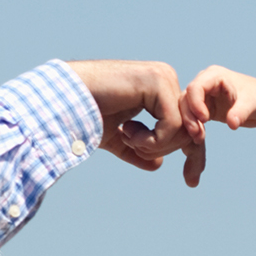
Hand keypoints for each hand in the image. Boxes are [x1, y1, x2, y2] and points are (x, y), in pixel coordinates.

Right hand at [62, 59, 198, 179]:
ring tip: (129, 140)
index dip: (188, 152)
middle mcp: (165, 79)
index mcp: (158, 90)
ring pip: (183, 128)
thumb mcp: (116, 137)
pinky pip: (172, 124)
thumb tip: (158, 163)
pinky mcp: (157, 82)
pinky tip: (128, 133)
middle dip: (165, 149)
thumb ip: (137, 149)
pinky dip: (153, 140)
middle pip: (190, 129)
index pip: (185, 125)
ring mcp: (163, 78)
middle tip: (135, 148)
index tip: (185, 177)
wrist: (66, 101)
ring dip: (156, 145)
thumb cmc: (85, 116)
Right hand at [178, 68, 255, 187]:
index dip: (195, 103)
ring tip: (199, 138)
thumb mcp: (252, 103)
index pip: (195, 87)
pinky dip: (193, 128)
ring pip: (185, 109)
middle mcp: (204, 83)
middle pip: (186, 98)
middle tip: (197, 135)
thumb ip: (241, 112)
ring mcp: (202, 96)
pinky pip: (192, 118)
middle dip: (189, 117)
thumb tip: (232, 124)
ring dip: (189, 124)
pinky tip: (199, 139)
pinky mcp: (203, 109)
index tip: (205, 120)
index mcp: (214, 75)